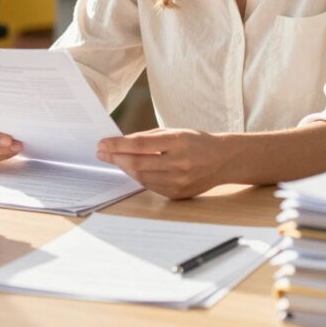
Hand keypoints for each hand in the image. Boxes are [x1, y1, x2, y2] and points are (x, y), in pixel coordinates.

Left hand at [96, 128, 230, 199]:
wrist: (223, 160)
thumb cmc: (196, 142)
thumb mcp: (176, 132)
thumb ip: (149, 138)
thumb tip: (121, 145)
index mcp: (179, 142)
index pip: (140, 144)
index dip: (118, 145)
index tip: (102, 144)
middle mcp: (179, 163)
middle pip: (137, 163)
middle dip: (116, 158)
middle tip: (102, 153)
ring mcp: (179, 181)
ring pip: (141, 177)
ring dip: (125, 168)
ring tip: (116, 159)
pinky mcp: (178, 194)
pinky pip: (151, 186)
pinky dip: (139, 177)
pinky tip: (134, 169)